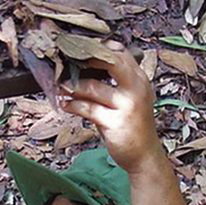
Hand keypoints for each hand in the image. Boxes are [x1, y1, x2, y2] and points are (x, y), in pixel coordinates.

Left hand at [58, 44, 167, 175]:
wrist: (145, 157)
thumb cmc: (132, 127)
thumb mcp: (127, 100)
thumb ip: (110, 85)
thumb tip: (80, 72)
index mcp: (140, 79)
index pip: (120, 52)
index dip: (98, 47)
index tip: (79, 49)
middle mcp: (136, 89)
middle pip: (112, 60)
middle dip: (87, 57)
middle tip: (68, 59)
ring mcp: (127, 106)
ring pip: (94, 87)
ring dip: (73, 86)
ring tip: (60, 85)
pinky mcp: (115, 123)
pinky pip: (88, 109)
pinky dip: (73, 105)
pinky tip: (64, 104)